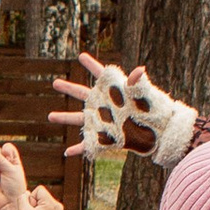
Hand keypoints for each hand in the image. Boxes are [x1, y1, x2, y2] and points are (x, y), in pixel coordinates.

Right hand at [49, 53, 196, 168]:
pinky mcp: (104, 138)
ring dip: (64, 117)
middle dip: (68, 88)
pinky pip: (88, 144)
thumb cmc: (153, 110)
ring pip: (79, 119)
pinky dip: (78, 149)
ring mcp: (102, 121)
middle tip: (55, 82)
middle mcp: (104, 104)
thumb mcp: (145, 95)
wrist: (159, 132)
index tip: (81, 56)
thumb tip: (139, 70)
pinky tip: (68, 152)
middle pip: (82, 94)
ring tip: (50, 116)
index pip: (101, 74)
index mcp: (113, 91)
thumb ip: (138, 83)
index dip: (91, 65)